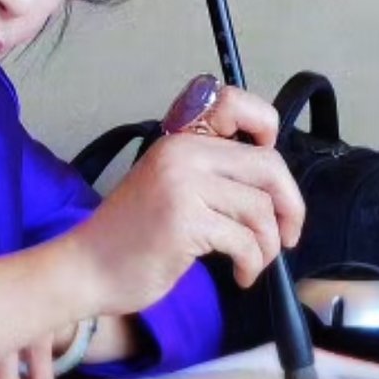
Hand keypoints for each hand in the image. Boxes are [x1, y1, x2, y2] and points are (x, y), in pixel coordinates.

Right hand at [71, 85, 303, 314]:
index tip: (267, 170)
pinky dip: (252, 263)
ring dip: (268, 244)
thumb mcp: (170, 185)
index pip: (235, 104)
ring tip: (253, 261)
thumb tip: (272, 187)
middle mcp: (182, 153)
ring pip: (260, 208)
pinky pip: (245, 241)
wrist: (88, 267)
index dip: (266, 128)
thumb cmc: (132, 235)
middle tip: (287, 234)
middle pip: (267, 165)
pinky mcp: (185, 221)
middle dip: (290, 205)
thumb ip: (211, 173)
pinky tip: (240, 274)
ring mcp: (182, 185)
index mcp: (179, 138)